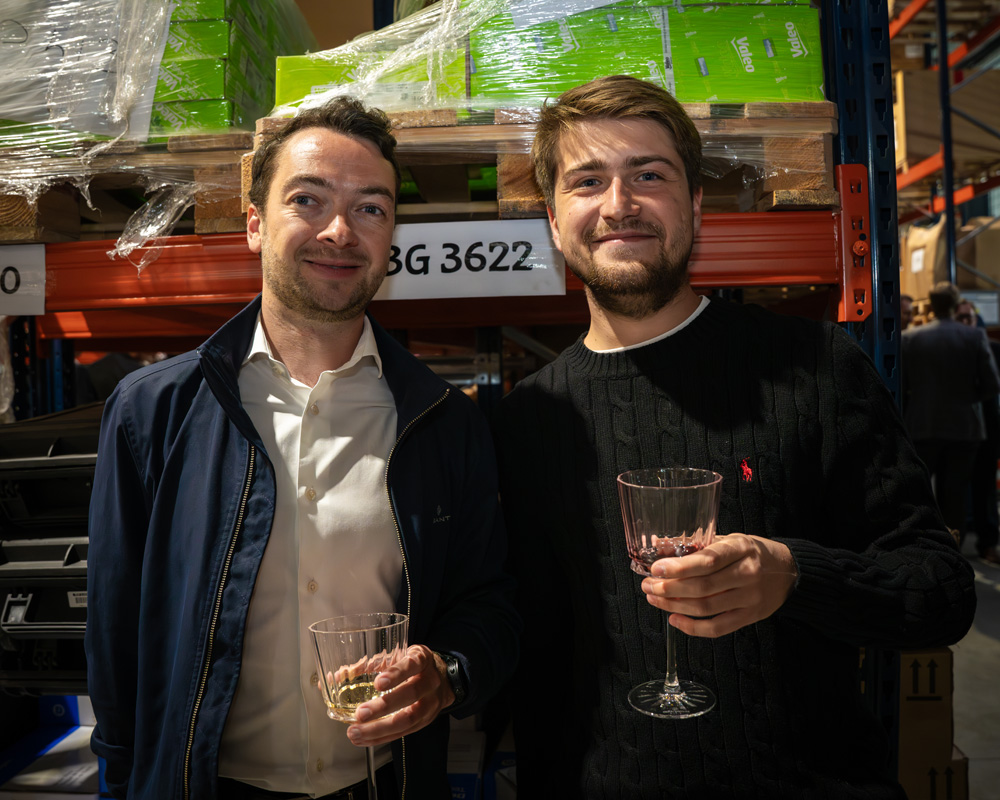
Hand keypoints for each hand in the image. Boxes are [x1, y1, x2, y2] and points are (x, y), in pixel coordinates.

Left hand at [346, 645, 454, 746]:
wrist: (444, 679)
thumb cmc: (415, 665)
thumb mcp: (400, 655)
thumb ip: (371, 663)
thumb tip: (338, 675)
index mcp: (422, 660)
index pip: (412, 665)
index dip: (396, 674)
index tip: (378, 683)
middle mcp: (430, 681)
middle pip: (411, 695)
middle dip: (384, 707)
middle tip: (361, 713)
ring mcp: (430, 704)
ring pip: (408, 719)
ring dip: (379, 729)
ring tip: (355, 732)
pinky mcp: (425, 722)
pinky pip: (403, 732)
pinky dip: (381, 737)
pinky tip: (364, 740)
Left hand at [640, 533, 796, 637]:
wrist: (790, 571)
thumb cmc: (754, 553)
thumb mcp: (730, 539)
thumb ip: (698, 545)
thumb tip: (660, 546)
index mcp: (741, 548)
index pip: (708, 560)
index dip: (680, 567)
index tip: (656, 569)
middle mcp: (747, 573)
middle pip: (703, 587)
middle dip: (669, 588)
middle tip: (648, 585)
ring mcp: (750, 598)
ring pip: (706, 608)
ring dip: (675, 605)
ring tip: (655, 599)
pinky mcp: (751, 617)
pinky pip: (718, 628)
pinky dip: (693, 627)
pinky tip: (674, 619)